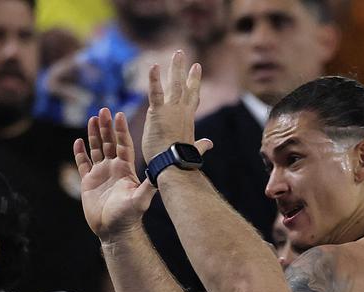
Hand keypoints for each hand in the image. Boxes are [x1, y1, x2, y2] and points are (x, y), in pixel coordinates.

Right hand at [73, 108, 154, 239]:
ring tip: (91, 119)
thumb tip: (159, 173)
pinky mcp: (88, 182)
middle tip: (103, 110)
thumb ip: (148, 185)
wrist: (114, 230)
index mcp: (125, 169)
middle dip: (106, 127)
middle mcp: (113, 168)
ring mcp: (100, 174)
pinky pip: (83, 164)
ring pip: (96, 149)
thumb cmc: (130, 216)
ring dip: (93, 135)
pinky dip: (80, 153)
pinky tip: (77, 141)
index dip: (121, 130)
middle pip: (109, 142)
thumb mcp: (141, 199)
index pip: (123, 144)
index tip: (119, 114)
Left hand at [139, 50, 212, 165]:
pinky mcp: (158, 113)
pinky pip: (156, 92)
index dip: (193, 83)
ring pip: (174, 85)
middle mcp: (182, 112)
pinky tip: (154, 66)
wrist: (173, 166)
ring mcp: (171, 110)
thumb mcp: (192, 149)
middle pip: (185, 86)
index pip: (191, 97)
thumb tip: (209, 144)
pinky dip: (154, 79)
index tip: (196, 68)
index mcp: (188, 119)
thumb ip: (200, 144)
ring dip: (175, 68)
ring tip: (177, 53)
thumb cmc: (180, 161)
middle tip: (183, 55)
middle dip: (185, 70)